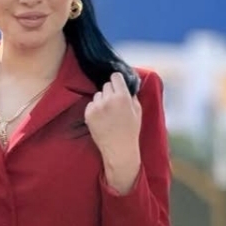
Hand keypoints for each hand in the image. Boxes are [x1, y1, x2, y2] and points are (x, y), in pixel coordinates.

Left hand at [84, 70, 142, 193]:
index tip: (117, 85)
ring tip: (108, 113)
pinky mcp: (88, 114)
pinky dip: (95, 109)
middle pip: (106, 85)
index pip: (115, 76)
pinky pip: (91, 104)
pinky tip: (101, 119)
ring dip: (102, 100)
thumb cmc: (130, 131)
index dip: (117, 80)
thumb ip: (132, 95)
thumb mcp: (137, 111)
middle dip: (111, 92)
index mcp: (123, 97)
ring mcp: (97, 107)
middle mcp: (108, 100)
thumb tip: (127, 85)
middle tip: (115, 103)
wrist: (118, 149)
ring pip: (98, 95)